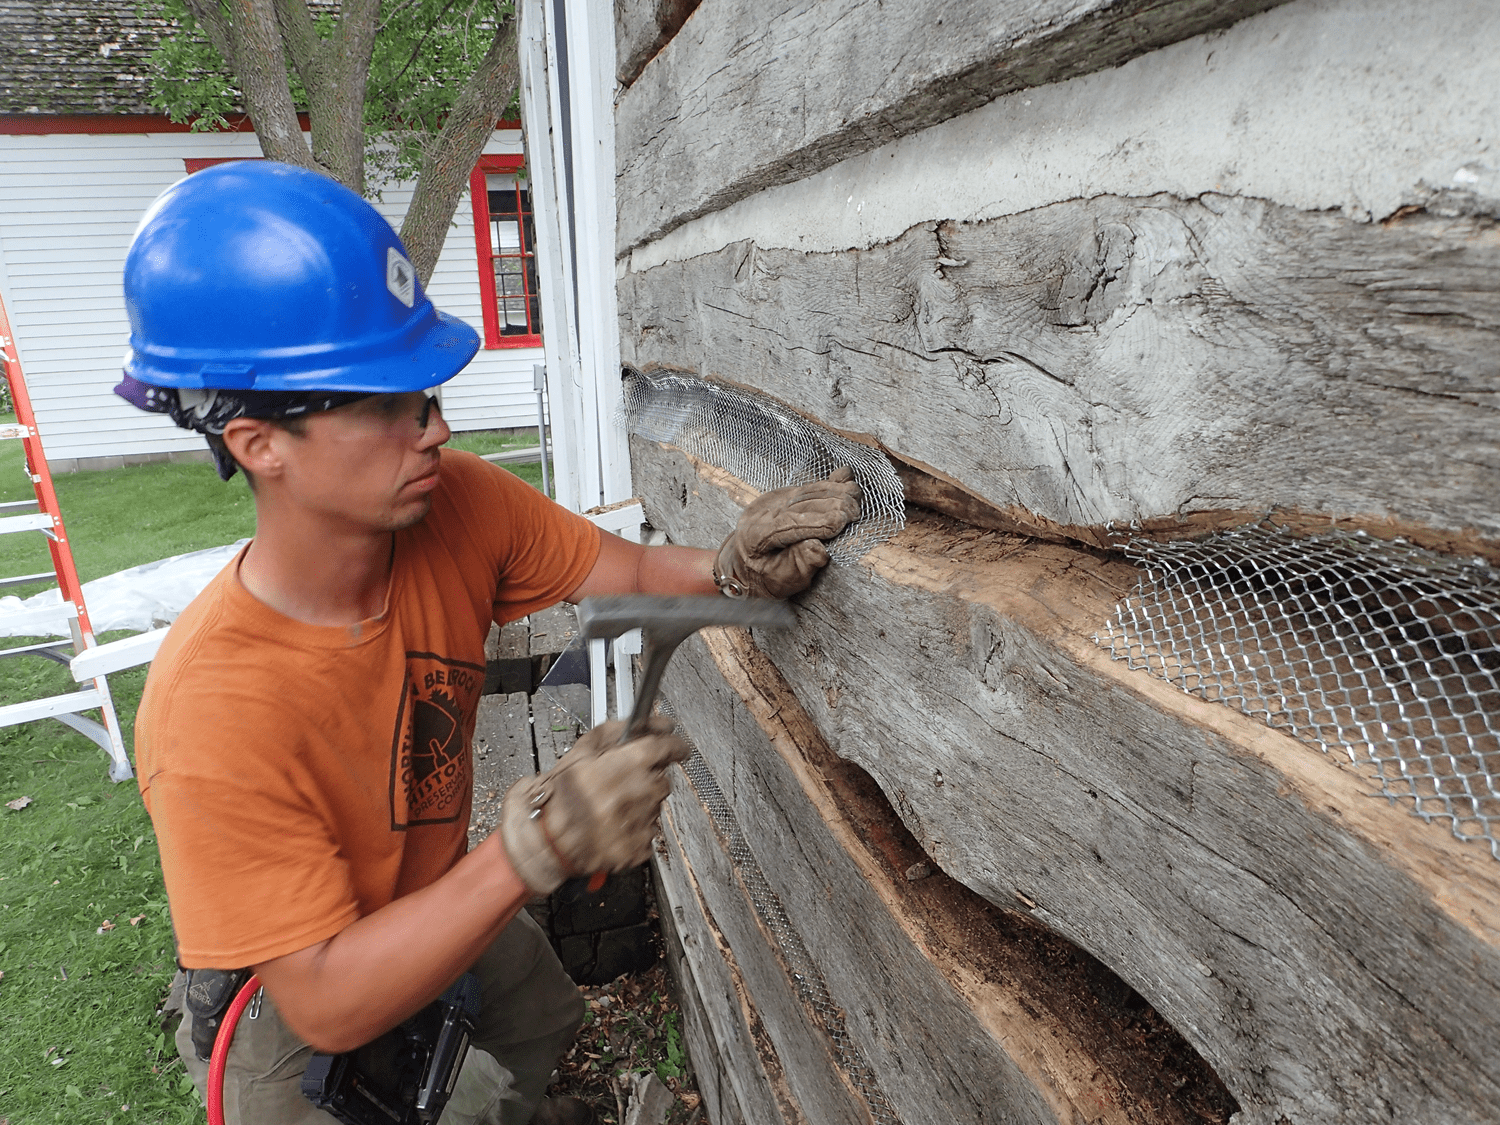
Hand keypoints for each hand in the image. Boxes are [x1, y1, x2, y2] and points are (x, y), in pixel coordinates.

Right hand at [499, 717, 690, 896]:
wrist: (545, 841)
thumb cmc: (558, 797)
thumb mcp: (582, 751)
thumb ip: (617, 732)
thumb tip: (648, 723)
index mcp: (628, 765)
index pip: (667, 747)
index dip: (673, 744)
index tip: (674, 746)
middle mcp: (640, 793)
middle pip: (661, 778)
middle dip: (647, 777)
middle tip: (621, 782)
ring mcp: (642, 822)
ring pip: (655, 805)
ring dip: (639, 802)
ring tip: (609, 806)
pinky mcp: (639, 847)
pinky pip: (648, 830)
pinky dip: (634, 827)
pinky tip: (612, 825)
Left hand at [716, 467, 862, 598]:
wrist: (745, 563)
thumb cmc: (765, 577)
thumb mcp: (783, 581)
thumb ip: (801, 565)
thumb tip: (819, 549)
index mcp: (757, 535)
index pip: (789, 523)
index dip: (817, 521)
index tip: (841, 522)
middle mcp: (762, 512)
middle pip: (801, 503)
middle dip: (831, 504)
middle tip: (854, 512)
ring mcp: (772, 500)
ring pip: (806, 491)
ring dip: (833, 491)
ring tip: (855, 496)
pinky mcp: (783, 494)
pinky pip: (808, 486)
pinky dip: (828, 481)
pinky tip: (845, 477)